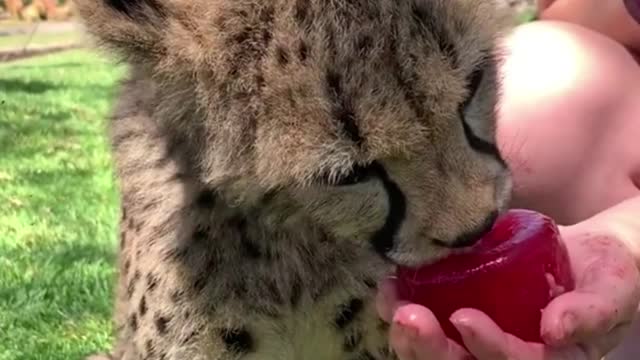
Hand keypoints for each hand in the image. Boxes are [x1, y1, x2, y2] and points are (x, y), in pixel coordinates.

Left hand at [376, 223, 639, 359]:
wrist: (584, 259)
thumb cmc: (604, 278)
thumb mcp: (610, 291)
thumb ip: (590, 310)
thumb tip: (557, 327)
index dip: (489, 347)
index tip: (463, 317)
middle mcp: (504, 357)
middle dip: (431, 348)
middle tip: (407, 317)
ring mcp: (477, 340)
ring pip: (438, 354)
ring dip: (408, 334)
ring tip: (390, 302)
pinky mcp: (458, 316)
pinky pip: (428, 324)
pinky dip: (402, 310)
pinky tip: (388, 290)